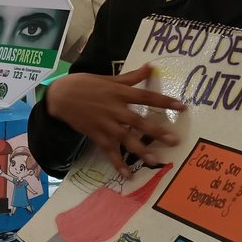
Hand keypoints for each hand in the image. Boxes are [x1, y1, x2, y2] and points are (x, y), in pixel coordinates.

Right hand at [45, 63, 186, 176]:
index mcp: (119, 93)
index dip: (164, 102)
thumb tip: (150, 67)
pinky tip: (128, 175)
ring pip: (126, 139)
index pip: (146, 97)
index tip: (182, 107)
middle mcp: (115, 109)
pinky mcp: (97, 135)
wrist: (60, 96)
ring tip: (155, 161)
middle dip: (157, 132)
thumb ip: (131, 77)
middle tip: (174, 140)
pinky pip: (109, 151)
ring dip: (141, 150)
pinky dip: (118, 163)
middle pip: (139, 122)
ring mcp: (106, 124)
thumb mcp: (108, 78)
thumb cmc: (85, 84)